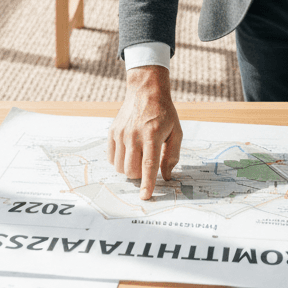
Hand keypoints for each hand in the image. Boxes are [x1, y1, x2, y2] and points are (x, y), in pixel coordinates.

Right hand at [107, 66, 182, 199]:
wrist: (146, 91)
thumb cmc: (164, 112)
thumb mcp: (176, 132)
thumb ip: (172, 155)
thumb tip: (166, 176)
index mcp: (153, 135)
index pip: (149, 165)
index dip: (147, 184)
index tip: (145, 197)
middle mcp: (134, 135)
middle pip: (132, 170)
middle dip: (140, 176)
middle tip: (147, 166)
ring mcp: (121, 133)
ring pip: (120, 166)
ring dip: (129, 169)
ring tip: (138, 158)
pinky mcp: (113, 132)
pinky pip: (111, 158)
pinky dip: (119, 161)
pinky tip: (128, 153)